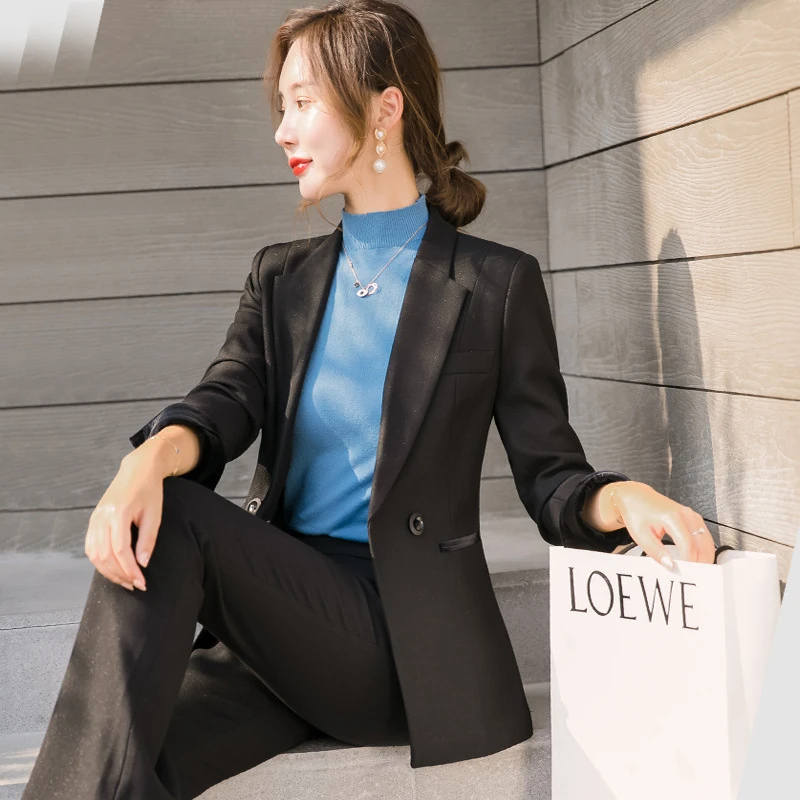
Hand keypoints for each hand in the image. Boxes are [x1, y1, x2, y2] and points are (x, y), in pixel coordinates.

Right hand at [84, 455, 164, 590]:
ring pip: (94, 554)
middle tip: (135, 585)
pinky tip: (113, 569)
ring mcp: (94, 518)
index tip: (142, 582)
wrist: (137, 471)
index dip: (130, 569)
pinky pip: (90, 547)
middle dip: (120, 574)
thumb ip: (147, 540)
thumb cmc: (149, 491)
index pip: (120, 550)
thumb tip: (142, 564)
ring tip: (125, 580)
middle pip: (104, 555)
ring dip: (109, 571)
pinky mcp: (93, 520)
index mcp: (118, 513)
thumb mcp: (154, 514)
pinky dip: (100, 562)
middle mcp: (102, 517)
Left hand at [607, 482, 714, 567]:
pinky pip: (704, 537)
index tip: (684, 574)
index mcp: (672, 518)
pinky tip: (697, 559)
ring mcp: (692, 515)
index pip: (687, 545)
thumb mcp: (640, 535)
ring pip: (707, 541)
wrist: (636, 497)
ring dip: (705, 557)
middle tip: (693, 577)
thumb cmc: (637, 513)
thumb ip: (656, 552)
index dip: (688, 562)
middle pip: (702, 544)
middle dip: (700, 563)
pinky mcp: (694, 518)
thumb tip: (670, 565)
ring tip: (695, 571)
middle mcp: (686, 515)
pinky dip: (704, 550)